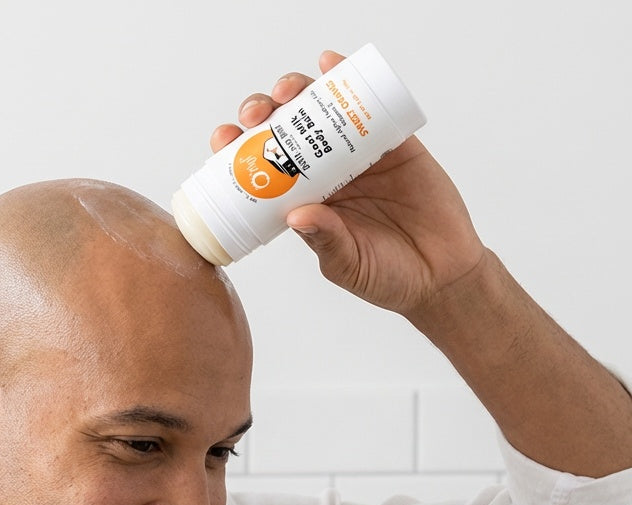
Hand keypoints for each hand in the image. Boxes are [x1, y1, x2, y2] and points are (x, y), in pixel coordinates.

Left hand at [211, 52, 486, 322]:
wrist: (441, 275)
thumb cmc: (387, 277)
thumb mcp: (347, 264)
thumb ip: (326, 241)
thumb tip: (297, 216)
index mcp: (302, 203)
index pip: (262, 171)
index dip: (239, 151)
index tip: (224, 140)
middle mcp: (324, 175)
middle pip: (285, 133)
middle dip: (263, 114)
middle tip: (256, 114)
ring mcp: (356, 156)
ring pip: (320, 113)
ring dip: (298, 92)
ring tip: (288, 90)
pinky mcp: (393, 144)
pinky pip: (370, 106)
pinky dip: (348, 81)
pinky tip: (331, 66)